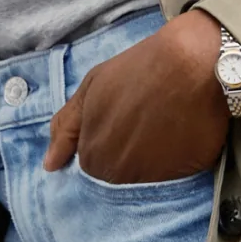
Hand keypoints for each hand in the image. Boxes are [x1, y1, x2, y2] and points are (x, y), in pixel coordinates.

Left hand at [44, 11, 228, 181]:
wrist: (191, 62)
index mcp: (94, 158)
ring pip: (148, 176)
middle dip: (128, 150)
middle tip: (144, 119)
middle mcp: (122, 177)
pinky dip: (179, 158)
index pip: (92, 164)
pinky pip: (178, 175)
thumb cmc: (136, 71)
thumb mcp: (91, 90)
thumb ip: (66, 129)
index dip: (107, 139)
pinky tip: (182, 131)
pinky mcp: (188, 176)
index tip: (122, 119)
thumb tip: (49, 166)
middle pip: (119, 173)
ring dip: (154, 156)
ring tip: (164, 123)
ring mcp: (156, 179)